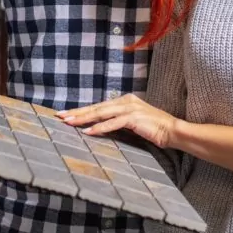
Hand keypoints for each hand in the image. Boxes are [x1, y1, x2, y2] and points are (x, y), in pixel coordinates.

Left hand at [57, 94, 178, 148]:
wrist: (173, 131)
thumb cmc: (154, 129)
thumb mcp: (133, 123)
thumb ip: (118, 121)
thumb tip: (100, 126)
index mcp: (124, 100)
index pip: (98, 106)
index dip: (81, 111)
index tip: (66, 114)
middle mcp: (125, 101)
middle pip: (96, 107)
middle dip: (77, 113)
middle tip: (60, 116)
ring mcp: (129, 108)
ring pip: (101, 113)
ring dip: (84, 118)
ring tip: (69, 122)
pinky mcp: (133, 118)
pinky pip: (113, 123)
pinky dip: (100, 127)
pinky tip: (88, 132)